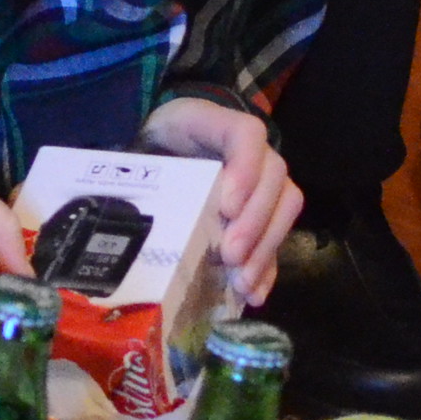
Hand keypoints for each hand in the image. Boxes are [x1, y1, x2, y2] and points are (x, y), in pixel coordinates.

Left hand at [140, 95, 301, 303]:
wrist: (164, 149)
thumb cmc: (157, 146)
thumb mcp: (148, 140)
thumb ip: (143, 161)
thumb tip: (135, 203)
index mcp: (222, 125)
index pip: (246, 135)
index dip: (245, 169)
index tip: (226, 207)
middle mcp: (255, 152)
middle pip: (275, 177)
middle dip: (255, 221)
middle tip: (230, 255)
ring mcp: (265, 183)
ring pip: (285, 206)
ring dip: (266, 247)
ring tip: (242, 281)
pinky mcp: (264, 214)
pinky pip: (278, 237)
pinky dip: (268, 267)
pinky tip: (254, 294)